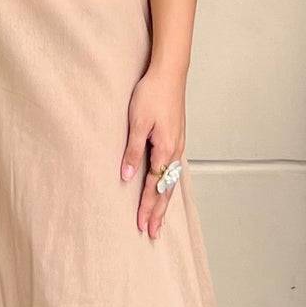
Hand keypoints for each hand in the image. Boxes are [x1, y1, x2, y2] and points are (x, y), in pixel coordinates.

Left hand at [120, 65, 186, 241]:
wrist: (170, 73)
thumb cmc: (152, 94)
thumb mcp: (137, 122)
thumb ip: (133, 151)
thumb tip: (127, 177)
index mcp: (165, 149)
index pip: (154, 186)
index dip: (146, 206)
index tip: (141, 224)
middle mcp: (175, 151)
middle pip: (166, 189)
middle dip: (158, 212)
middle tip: (152, 233)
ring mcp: (178, 145)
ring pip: (171, 181)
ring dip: (164, 202)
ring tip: (159, 220)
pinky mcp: (176, 139)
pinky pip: (173, 170)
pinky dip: (168, 186)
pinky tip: (166, 190)